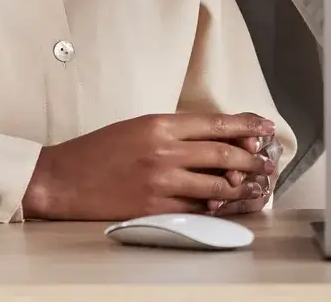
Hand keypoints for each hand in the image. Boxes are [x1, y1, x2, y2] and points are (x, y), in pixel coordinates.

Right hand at [23, 113, 275, 220]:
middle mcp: (164, 151)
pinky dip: (214, 207)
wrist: (63, 179)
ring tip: (255, 186)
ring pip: (215, 185)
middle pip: (222, 154)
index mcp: (159, 125)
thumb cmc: (97, 151)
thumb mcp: (136, 127)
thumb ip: (172, 132)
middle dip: (251, 158)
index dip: (244, 125)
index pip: (213, 123)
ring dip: (240, 186)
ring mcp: (161, 182)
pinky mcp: (156, 208)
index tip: (264, 127)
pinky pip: (196, 208)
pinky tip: (225, 205)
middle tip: (267, 161)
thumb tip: (211, 140)